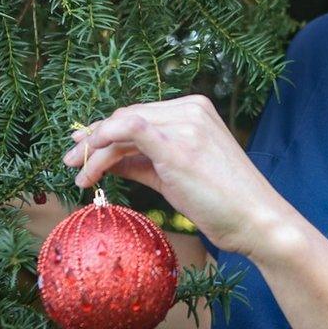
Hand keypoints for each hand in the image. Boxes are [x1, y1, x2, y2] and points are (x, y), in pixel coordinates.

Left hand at [63, 95, 287, 257]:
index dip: (106, 130)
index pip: (139, 114)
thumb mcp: (178, 176)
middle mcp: (191, 109)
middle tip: (71, 161)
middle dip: (94, 138)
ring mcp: (186, 124)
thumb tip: (109, 160)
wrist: (256, 219)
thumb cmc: (223, 202)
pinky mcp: (178, 145)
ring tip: (79, 175)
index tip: (83, 147)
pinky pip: (129, 129)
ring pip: (122, 125)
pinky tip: (89, 164)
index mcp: (196, 109)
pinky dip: (103, 141)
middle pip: (127, 116)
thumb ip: (144, 162)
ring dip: (94, 149)